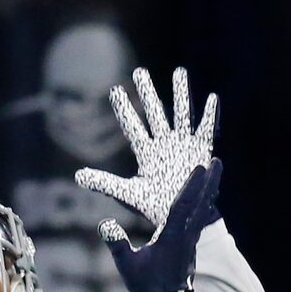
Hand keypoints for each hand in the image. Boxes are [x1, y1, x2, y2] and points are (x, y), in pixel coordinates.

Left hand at [74, 65, 218, 238]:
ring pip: (181, 114)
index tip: (114, 89)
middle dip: (147, 92)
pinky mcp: (201, 151)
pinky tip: (212, 99)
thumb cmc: (155, 206)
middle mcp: (163, 143)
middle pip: (154, 112)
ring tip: (180, 72)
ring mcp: (183, 145)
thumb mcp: (127, 193)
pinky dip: (210, 115)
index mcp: (145, 152)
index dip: (123, 108)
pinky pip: (206, 130)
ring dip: (181, 94)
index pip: (131, 126)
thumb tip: (77, 175)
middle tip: (139, 71)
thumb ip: (104, 182)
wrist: (182, 220)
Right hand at [98, 157, 221, 291]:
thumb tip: (105, 224)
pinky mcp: (192, 244)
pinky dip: (204, 202)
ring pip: (203, 210)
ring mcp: (191, 241)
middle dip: (208, 182)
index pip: (182, 208)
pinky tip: (207, 193)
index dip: (190, 187)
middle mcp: (186, 237)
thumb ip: (117, 244)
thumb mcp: (127, 265)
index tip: (199, 168)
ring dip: (209, 189)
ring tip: (215, 170)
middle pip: (200, 205)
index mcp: (172, 238)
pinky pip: (200, 218)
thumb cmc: (146, 285)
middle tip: (217, 161)